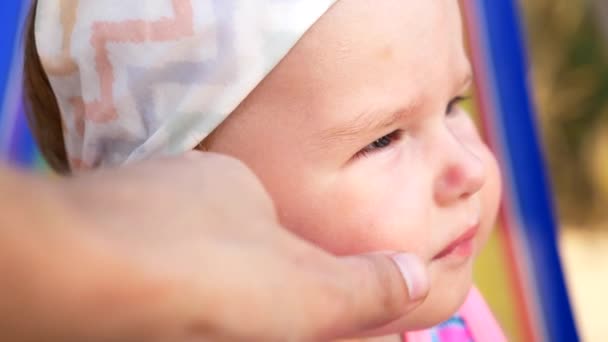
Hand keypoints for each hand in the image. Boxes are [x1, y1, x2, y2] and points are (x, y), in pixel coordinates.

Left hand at [1, 152, 428, 340]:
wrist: (81, 282)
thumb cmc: (212, 276)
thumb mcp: (305, 291)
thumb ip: (363, 286)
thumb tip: (419, 275)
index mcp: (238, 187)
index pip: (280, 235)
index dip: (296, 284)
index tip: (299, 319)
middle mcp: (182, 191)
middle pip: (232, 249)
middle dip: (255, 296)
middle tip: (254, 323)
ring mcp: (130, 214)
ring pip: (183, 261)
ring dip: (212, 299)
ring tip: (205, 321)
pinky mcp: (92, 245)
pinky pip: (144, 270)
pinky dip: (163, 294)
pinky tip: (161, 312)